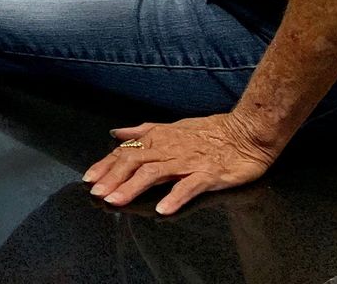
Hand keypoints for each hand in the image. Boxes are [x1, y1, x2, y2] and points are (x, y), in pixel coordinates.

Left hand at [83, 112, 281, 214]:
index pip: (126, 151)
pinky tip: (162, 209)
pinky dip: (174, 197)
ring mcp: (189, 162)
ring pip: (154, 173)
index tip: (89, 178)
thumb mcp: (172, 127)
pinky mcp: (209, 174)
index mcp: (160, 138)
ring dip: (133, 187)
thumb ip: (143, 132)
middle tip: (96, 192)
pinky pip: (189, 186)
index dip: (106, 165)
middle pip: (134, 161)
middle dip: (112, 177)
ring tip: (116, 200)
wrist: (248, 132)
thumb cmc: (211, 131)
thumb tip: (117, 133)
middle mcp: (170, 149)